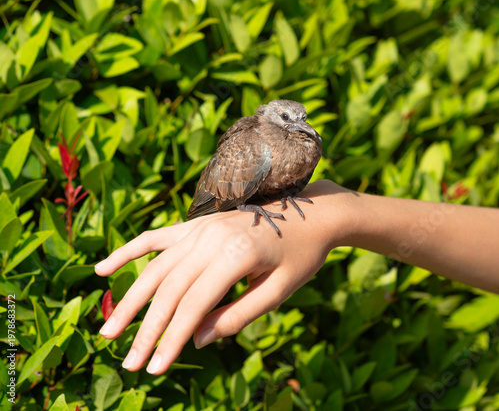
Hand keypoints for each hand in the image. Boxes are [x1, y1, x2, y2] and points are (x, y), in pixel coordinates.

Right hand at [94, 179, 353, 374]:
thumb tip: (196, 340)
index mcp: (235, 255)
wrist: (311, 213)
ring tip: (109, 328)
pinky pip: (156, 237)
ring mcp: (201, 227)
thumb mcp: (279, 291)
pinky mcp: (197, 223)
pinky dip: (129, 251)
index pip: (193, 305)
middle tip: (126, 361)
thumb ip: (238, 315)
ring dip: (130, 298)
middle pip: (169, 289)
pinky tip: (104, 268)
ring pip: (156, 267)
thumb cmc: (301, 256)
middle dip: (146, 328)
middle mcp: (211, 238)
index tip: (154, 368)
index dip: (172, 339)